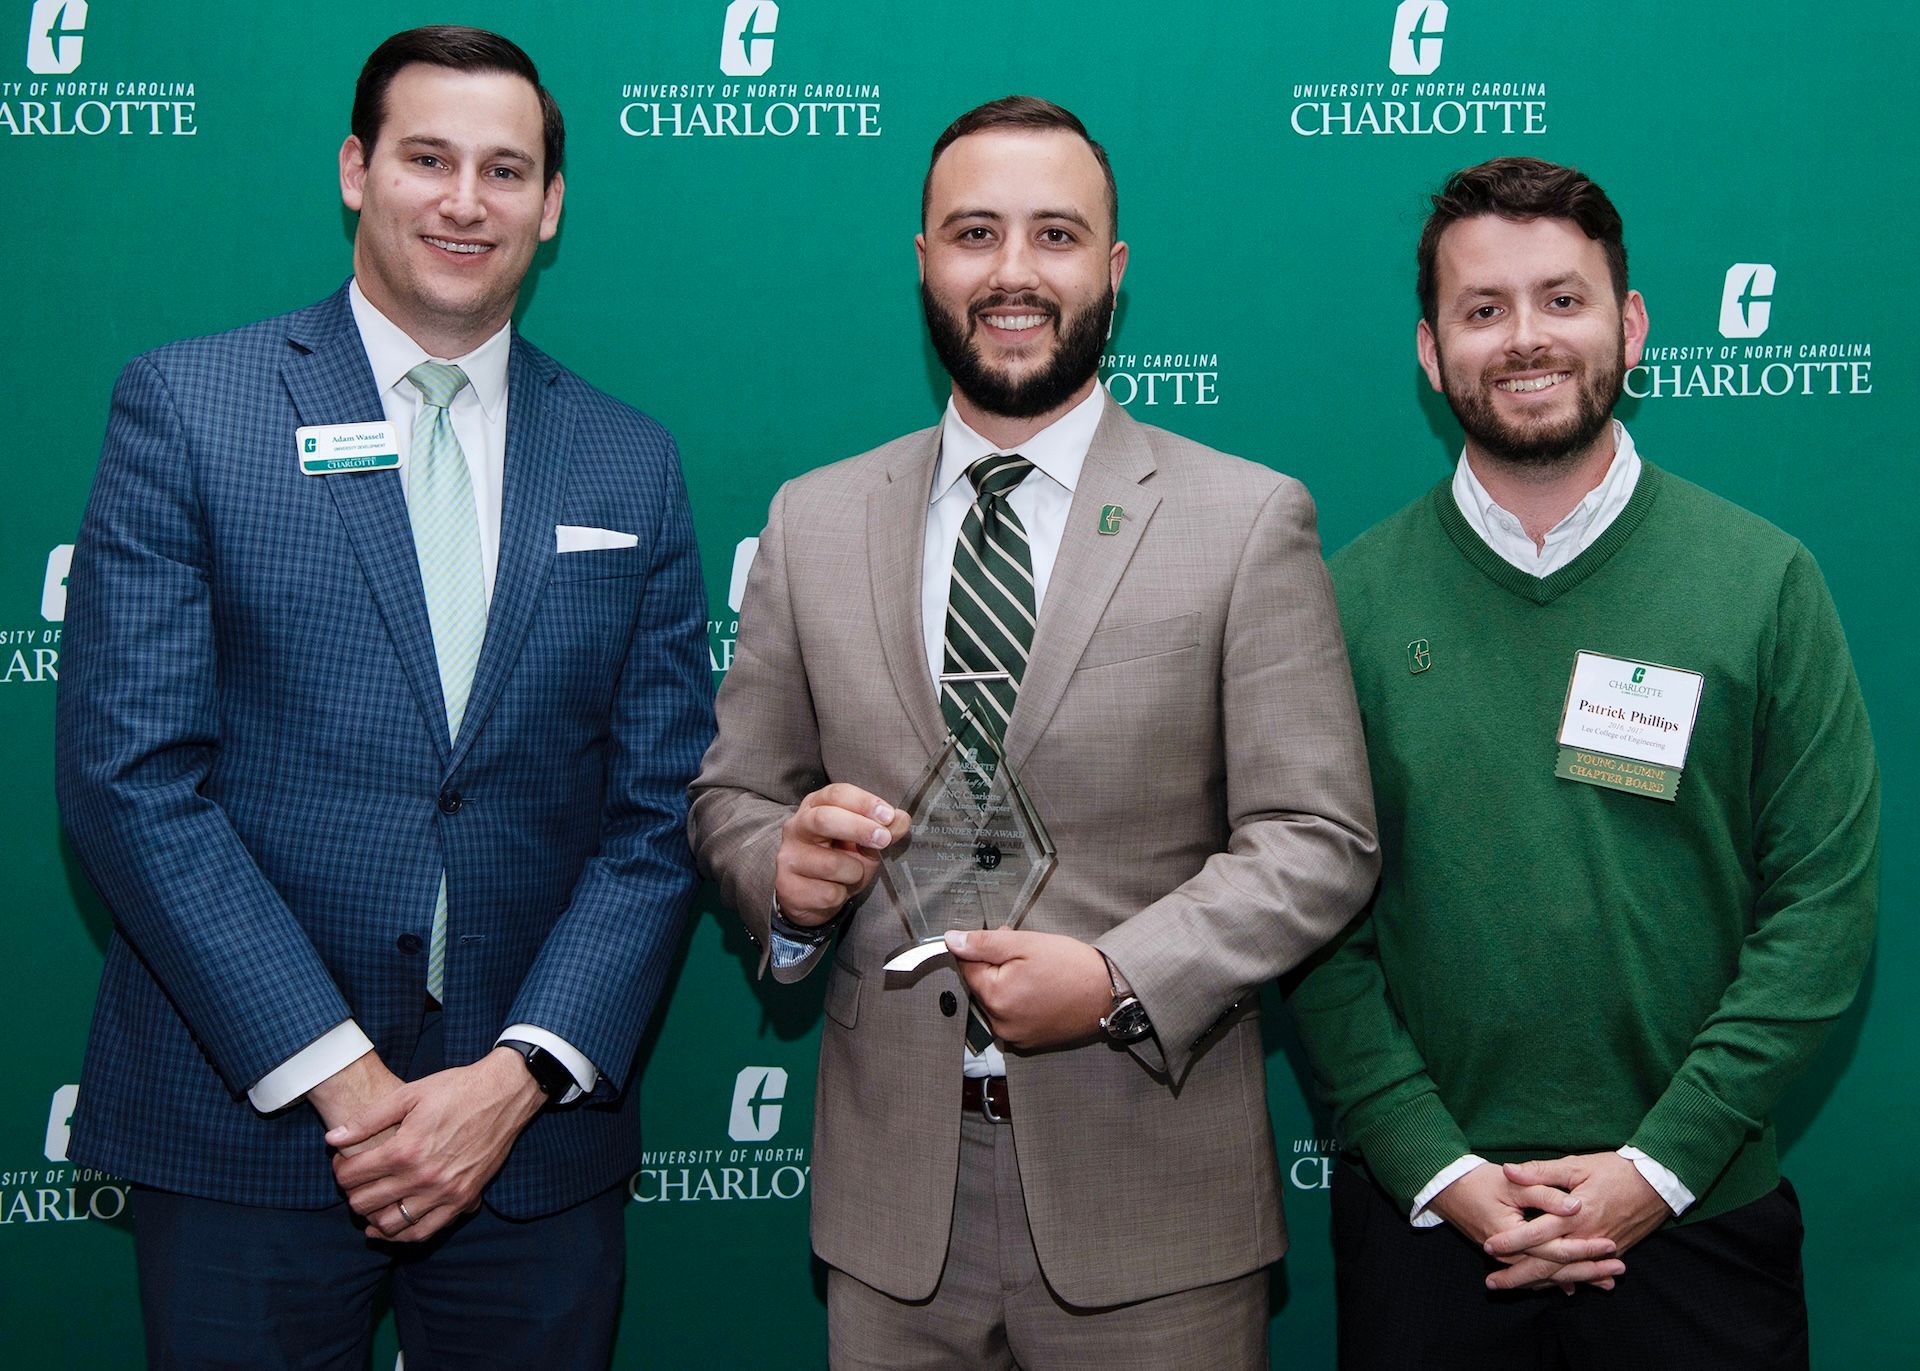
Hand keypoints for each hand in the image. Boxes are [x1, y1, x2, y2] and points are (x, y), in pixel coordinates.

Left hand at [323, 1047, 545, 1242]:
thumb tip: (332, 1139)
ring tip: (370, 1201)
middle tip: (355, 1179)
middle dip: (351, 1192)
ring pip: (390, 1224)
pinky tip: (389, 1225)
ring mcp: (444, 1193)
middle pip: (364, 1203)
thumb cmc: (455, 1090)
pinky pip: (423, 1232)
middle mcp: (422, 1178)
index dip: (338, 1169)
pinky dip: (401, 1234)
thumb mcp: (408, 1095)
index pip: (351, 1176)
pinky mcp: (462, 1200)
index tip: (341, 1161)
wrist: (504, 1095)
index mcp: (404, 1150)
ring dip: (372, 1216)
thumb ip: (367, 1120)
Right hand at [774, 784, 911, 924]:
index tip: (887, 816)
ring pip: (831, 864)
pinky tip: (836, 891)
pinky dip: (842, 894)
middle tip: (884, 840)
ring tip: (852, 875)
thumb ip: (884, 829)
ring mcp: (788, 857)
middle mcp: (796, 827)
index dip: (863, 802)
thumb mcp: (865, 841)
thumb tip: (901, 819)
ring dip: (854, 872)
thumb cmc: (841, 859)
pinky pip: (828, 893)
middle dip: (859, 828)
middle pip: (824, 819)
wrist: (814, 897)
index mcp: (816, 806)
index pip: (836, 794)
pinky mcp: (788, 887)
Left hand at [944, 929, 1110, 1049]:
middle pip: (982, 986)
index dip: (985, 949)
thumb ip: (983, 943)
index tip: (1006, 940)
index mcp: (995, 998)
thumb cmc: (1071, 966)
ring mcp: (1015, 1036)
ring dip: (1008, 984)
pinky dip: (1020, 1002)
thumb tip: (950, 941)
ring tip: (1037, 972)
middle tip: (1026, 954)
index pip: (967, 967)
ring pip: (997, 1001)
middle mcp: (1000, 1024)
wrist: (1109, 993)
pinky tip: (1042, 990)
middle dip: (997, 966)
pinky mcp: (1029, 1042)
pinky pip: (1012, 1016)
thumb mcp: (1025, 944)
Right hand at [1427, 1162, 1623, 1292]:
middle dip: (1589, 1271)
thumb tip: (1575, 1206)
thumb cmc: (1479, 1181)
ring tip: (1608, 1281)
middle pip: (1555, 1270)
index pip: (1555, 1248)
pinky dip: (1558, 1280)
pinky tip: (1577, 1286)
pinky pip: (1536, 1274)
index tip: (1610, 1244)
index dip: (1584, 1247)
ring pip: (1547, 1276)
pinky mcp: (1509, 1257)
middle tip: (1619, 1270)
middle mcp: (1510, 1254)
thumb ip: (1544, 1193)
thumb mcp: (1511, 1183)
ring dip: (1578, 1278)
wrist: (1448, 1189)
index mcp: (1512, 1236)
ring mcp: (1509, 1258)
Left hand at [1482, 1153, 1669, 1291]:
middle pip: (1548, 1263)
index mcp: (1574, 1215)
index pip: (1536, 1234)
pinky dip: (1565, 1280)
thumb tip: (1508, 1170)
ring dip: (1539, 1283)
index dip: (1511, 1242)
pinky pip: (1584, 1272)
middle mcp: (1586, 1237)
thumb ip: (1540, 1172)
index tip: (1488, 1247)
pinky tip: (1550, 1287)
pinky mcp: (1613, 1252)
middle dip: (1518, 1275)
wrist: (1656, 1183)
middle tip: (1492, 1283)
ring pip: (1565, 1272)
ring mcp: (1601, 1249)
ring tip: (1514, 1287)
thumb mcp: (1576, 1165)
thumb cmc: (1614, 1170)